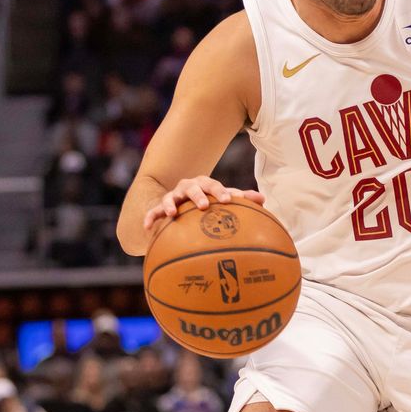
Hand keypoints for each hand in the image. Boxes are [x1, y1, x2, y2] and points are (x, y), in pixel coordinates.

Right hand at [144, 176, 264, 235]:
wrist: (186, 198)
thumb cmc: (211, 199)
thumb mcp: (224, 198)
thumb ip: (242, 199)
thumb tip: (263, 198)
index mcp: (206, 184)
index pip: (215, 186)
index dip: (221, 192)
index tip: (228, 200)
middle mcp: (189, 187)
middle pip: (193, 188)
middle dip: (198, 196)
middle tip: (204, 205)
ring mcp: (174, 196)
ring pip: (171, 198)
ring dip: (170, 204)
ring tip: (171, 214)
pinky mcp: (162, 206)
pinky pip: (154, 211)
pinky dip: (150, 217)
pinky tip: (147, 227)